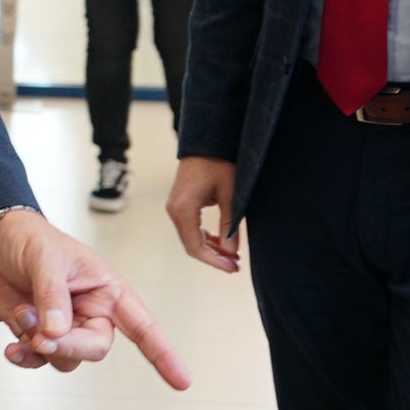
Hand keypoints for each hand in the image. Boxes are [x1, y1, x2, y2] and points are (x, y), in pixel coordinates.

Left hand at [0, 210, 190, 387]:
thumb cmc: (32, 240)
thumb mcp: (46, 260)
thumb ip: (53, 297)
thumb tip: (56, 333)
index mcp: (108, 290)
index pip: (143, 326)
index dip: (163, 354)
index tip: (182, 381)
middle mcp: (92, 313)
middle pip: (96, 349)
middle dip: (68, 346)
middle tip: (41, 334)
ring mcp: (66, 327)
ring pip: (65, 358)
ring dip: (39, 344)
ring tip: (23, 313)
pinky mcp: (40, 335)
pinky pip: (40, 360)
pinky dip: (25, 358)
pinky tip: (12, 348)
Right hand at [164, 156, 240, 273]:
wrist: (206, 141)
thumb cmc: (219, 163)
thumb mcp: (230, 193)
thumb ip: (230, 224)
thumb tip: (231, 252)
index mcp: (183, 209)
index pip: (195, 246)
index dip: (214, 261)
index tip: (232, 268)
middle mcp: (174, 211)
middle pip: (191, 246)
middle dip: (214, 258)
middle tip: (235, 266)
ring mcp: (175, 208)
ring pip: (191, 239)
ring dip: (211, 249)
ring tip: (232, 256)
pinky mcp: (180, 205)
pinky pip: (190, 229)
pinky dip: (205, 238)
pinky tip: (222, 242)